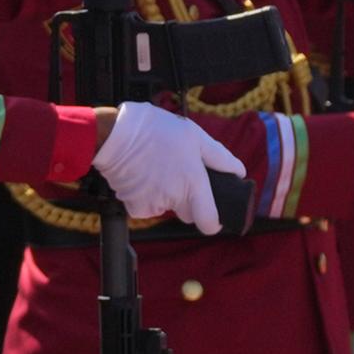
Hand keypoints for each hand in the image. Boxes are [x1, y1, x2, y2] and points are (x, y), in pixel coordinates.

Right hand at [92, 99, 241, 232]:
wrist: (115, 134)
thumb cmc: (156, 131)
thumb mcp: (195, 136)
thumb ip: (220, 158)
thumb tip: (239, 172)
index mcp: (193, 183)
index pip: (208, 222)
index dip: (213, 222)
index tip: (213, 216)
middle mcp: (175, 198)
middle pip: (189, 214)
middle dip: (189, 201)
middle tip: (180, 177)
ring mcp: (154, 205)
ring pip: (168, 208)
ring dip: (167, 196)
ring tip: (158, 169)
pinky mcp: (135, 207)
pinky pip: (148, 207)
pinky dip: (147, 197)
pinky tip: (143, 176)